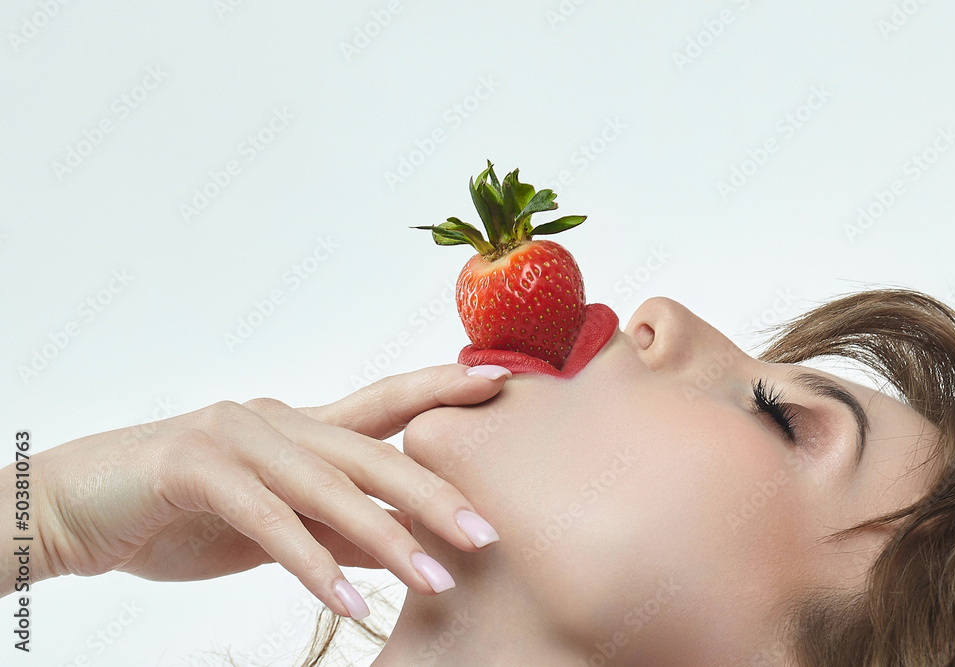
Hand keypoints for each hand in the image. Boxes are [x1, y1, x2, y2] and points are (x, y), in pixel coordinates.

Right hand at [27, 364, 510, 618]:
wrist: (80, 507)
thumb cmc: (182, 510)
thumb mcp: (275, 523)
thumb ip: (337, 527)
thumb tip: (402, 544)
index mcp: (299, 426)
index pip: (384, 403)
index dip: (439, 389)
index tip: (500, 384)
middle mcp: (278, 420)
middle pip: (372, 451)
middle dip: (433, 492)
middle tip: (487, 533)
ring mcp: (237, 437)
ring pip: (327, 487)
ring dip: (384, 538)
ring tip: (435, 579)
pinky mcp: (195, 467)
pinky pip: (268, 520)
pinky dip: (311, 562)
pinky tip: (350, 599)